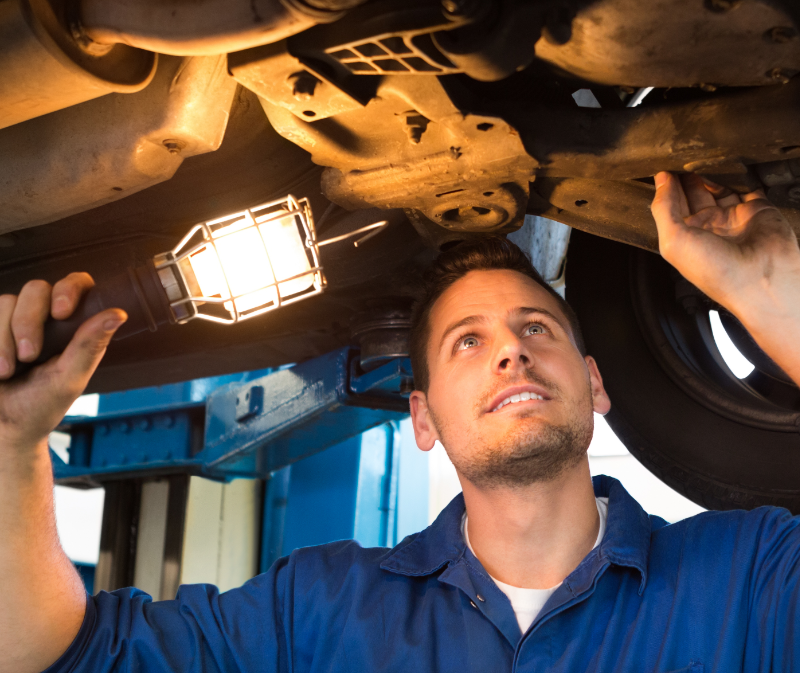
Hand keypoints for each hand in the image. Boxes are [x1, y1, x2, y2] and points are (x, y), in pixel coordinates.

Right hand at [0, 273, 125, 450]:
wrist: (1, 428)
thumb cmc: (40, 407)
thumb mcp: (70, 379)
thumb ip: (90, 345)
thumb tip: (119, 313)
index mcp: (73, 327)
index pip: (77, 285)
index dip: (69, 288)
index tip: (62, 312)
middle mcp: (44, 318)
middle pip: (36, 288)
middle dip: (29, 322)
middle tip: (29, 356)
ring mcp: (13, 321)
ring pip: (6, 301)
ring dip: (4, 338)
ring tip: (5, 370)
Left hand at [650, 171, 799, 316]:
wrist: (762, 280)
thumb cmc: (716, 273)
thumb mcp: (674, 242)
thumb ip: (664, 209)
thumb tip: (660, 180)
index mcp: (684, 237)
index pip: (670, 205)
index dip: (665, 186)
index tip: (661, 165)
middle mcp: (707, 227)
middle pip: (692, 192)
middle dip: (685, 174)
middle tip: (679, 155)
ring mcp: (731, 217)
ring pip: (717, 186)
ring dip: (708, 171)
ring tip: (699, 156)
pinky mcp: (755, 208)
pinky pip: (745, 185)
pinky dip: (737, 174)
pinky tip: (726, 163)